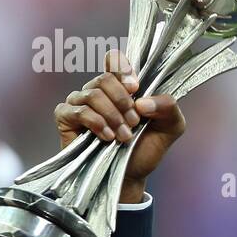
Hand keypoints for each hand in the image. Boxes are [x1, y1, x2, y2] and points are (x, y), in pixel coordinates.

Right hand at [53, 49, 184, 202]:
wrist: (130, 176)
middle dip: (123, 102)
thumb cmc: (146, 150)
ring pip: (92, 94)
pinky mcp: (66, 118)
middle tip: (134, 123)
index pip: (114, 60)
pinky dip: (96, 122)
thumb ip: (169, 107)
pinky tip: (107, 137)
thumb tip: (142, 101)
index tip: (135, 88)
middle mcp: (99, 91)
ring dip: (112, 116)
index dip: (122, 68)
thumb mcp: (171, 128)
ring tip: (124, 136)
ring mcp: (80, 103)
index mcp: (122, 87)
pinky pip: (78, 110)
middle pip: (105, 78)